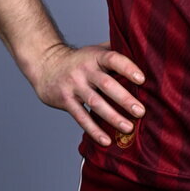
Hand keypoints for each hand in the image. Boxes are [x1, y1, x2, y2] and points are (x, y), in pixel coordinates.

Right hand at [31, 41, 145, 146]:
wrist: (46, 65)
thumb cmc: (79, 60)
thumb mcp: (95, 50)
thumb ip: (115, 50)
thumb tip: (143, 51)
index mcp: (95, 56)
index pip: (113, 59)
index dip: (127, 68)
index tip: (142, 79)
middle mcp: (84, 71)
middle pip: (106, 84)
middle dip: (124, 99)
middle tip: (140, 111)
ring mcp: (74, 86)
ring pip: (95, 103)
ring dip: (113, 117)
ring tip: (128, 127)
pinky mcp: (66, 101)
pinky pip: (81, 117)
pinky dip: (94, 130)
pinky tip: (106, 140)